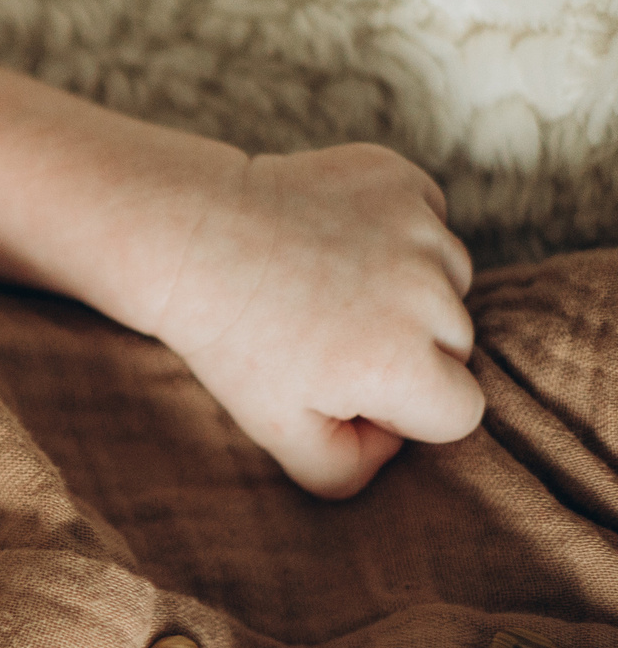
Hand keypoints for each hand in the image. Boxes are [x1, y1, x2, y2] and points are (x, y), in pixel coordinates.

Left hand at [145, 144, 480, 498]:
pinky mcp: (401, 178)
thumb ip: (348, 469)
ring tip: (329, 287)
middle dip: (408, 350)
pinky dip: (397, 232)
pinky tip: (335, 241)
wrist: (187, 242)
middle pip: (458, 344)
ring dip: (408, 288)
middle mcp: (426, 294)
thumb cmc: (231, 342)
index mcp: (401, 365)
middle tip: (327, 335)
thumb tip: (393, 443)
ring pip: (451, 280)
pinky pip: (431, 219)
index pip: (459, 411)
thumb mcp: (277, 433)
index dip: (405, 410)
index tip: (349, 388)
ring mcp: (418, 228)